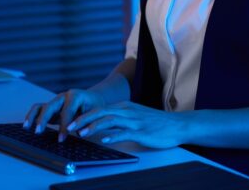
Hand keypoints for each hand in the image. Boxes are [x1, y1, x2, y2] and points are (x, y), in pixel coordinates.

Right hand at [23, 89, 104, 140]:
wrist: (94, 100)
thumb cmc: (96, 107)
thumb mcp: (97, 113)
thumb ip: (88, 122)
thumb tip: (79, 133)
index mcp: (75, 96)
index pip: (67, 111)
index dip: (64, 125)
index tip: (61, 139)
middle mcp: (63, 97)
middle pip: (50, 106)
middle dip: (44, 119)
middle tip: (39, 132)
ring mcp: (56, 102)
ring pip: (41, 106)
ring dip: (34, 117)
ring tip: (27, 127)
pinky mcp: (51, 108)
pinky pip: (39, 110)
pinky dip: (32, 116)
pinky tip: (27, 126)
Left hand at [66, 101, 187, 148]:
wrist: (178, 125)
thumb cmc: (157, 123)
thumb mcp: (136, 116)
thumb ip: (121, 119)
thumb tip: (104, 126)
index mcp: (125, 107)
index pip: (100, 109)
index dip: (84, 115)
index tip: (71, 123)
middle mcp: (128, 111)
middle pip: (101, 112)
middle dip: (84, 119)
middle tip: (69, 127)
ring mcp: (135, 121)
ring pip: (111, 120)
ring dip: (95, 126)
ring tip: (82, 133)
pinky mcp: (142, 131)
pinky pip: (125, 132)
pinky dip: (114, 135)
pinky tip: (105, 140)